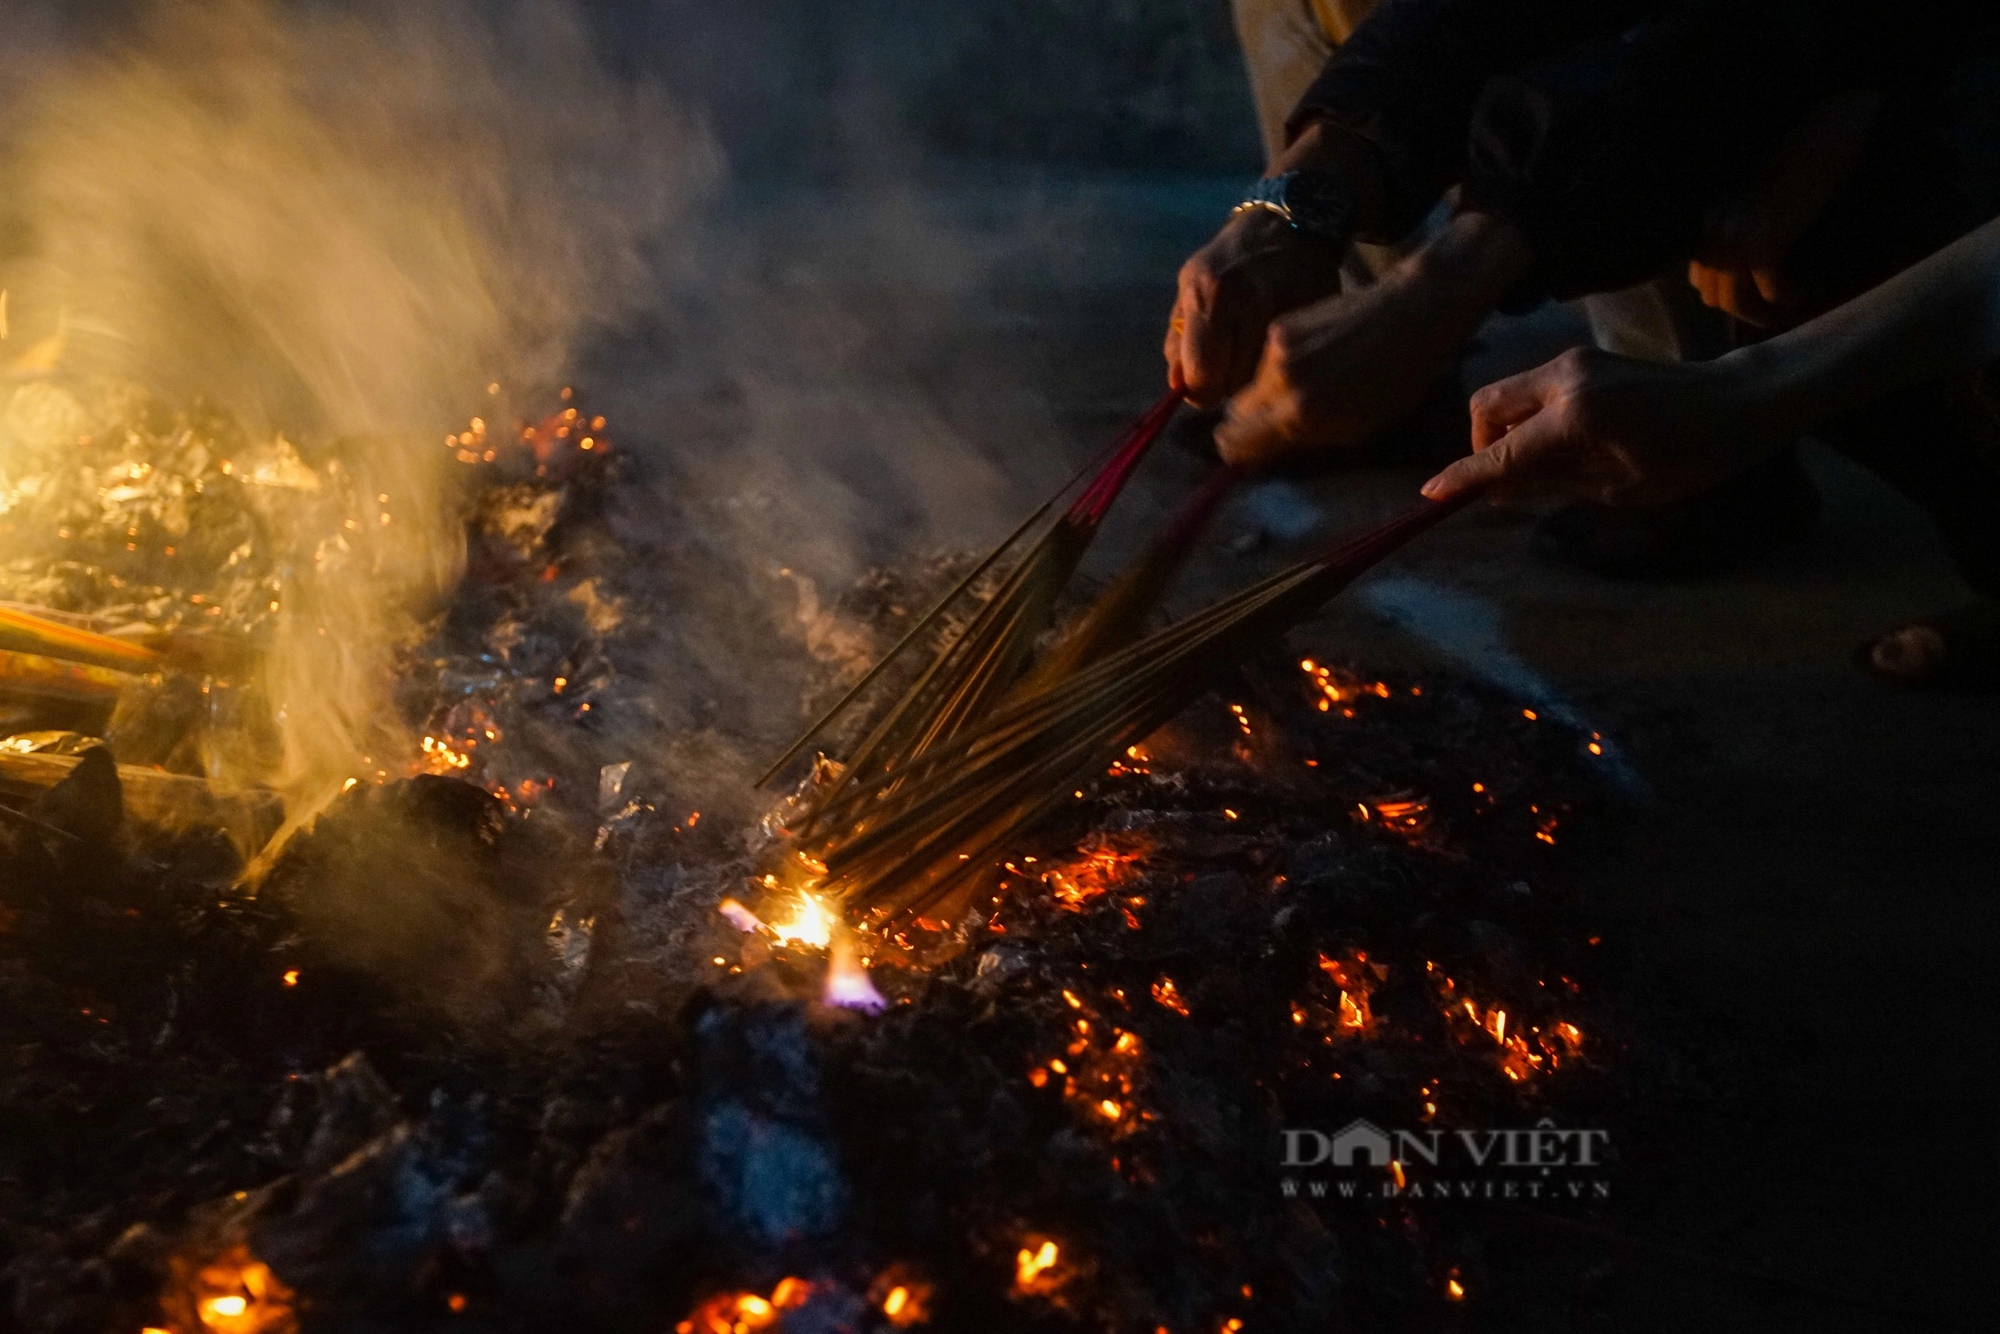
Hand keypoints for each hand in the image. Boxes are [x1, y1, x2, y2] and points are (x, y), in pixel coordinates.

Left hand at [1164, 207, 1342, 407]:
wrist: (1289, 224)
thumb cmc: (1228, 261)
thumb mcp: (1190, 288)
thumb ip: (1179, 341)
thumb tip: (1180, 387)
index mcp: (1210, 297)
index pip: (1202, 374)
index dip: (1199, 390)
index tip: (1202, 384)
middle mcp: (1249, 304)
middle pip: (1233, 384)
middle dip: (1226, 384)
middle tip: (1229, 365)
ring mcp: (1286, 311)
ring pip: (1262, 380)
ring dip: (1254, 378)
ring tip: (1253, 353)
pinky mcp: (1314, 317)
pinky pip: (1292, 363)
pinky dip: (1282, 365)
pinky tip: (1279, 346)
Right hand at [1214, 210, 1530, 470]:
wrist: (1410, 314)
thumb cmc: (1396, 381)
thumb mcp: (1355, 427)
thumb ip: (1304, 440)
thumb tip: (1264, 455)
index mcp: (1301, 413)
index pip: (1237, 443)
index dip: (1240, 452)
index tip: (1250, 454)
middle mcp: (1280, 381)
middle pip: (1236, 414)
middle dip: (1250, 423)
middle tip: (1278, 423)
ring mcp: (1276, 349)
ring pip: (1251, 386)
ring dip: (1268, 393)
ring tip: (1308, 386)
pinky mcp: (1280, 326)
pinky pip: (1265, 361)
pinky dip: (1280, 368)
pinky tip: (1313, 360)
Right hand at [1422, 346, 1769, 506]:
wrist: (1739, 401)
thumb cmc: (1690, 456)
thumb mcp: (1619, 487)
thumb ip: (1550, 483)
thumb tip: (1497, 489)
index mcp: (1576, 416)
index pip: (1501, 451)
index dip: (1464, 477)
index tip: (1431, 497)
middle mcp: (1564, 378)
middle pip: (1487, 406)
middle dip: (1483, 445)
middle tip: (1508, 480)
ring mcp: (1572, 362)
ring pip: (1507, 396)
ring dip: (1508, 431)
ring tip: (1544, 465)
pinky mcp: (1581, 360)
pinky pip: (1531, 390)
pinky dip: (1528, 418)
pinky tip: (1562, 444)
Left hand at [1688, 91, 1880, 327]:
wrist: (1829, 128)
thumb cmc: (1800, 155)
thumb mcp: (1755, 195)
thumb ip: (1738, 226)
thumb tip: (1743, 270)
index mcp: (1706, 220)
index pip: (1699, 280)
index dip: (1729, 294)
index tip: (1758, 298)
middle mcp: (1711, 233)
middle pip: (1714, 297)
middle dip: (1746, 310)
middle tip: (1780, 308)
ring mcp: (1733, 241)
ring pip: (1737, 304)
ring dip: (1766, 314)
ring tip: (1793, 306)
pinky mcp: (1764, 244)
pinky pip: (1772, 293)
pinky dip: (1791, 298)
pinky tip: (1806, 291)